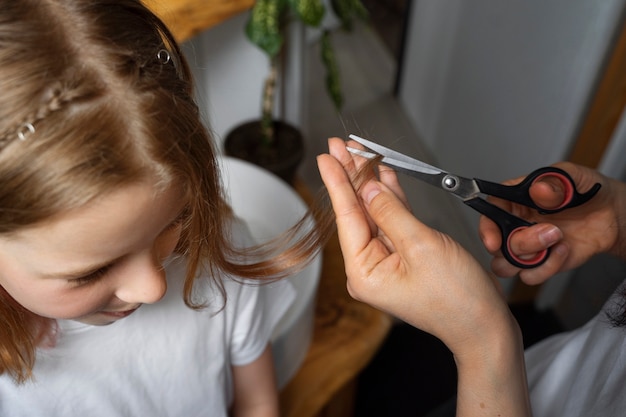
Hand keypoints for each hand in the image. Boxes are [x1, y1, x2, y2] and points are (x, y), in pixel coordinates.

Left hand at [317, 138, 511, 354]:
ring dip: (370, 182)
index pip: (347, 217)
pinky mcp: (406, 256)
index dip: (337, 182)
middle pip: (358, 212)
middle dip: (351, 176)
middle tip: (340, 145)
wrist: (484, 325)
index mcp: (364, 272)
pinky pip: (394, 220)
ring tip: (359, 152)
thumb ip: (392, 213)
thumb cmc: (457, 298)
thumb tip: (370, 188)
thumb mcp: (422, 247)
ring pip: (375, 212)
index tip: (327, 156)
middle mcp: (370, 267)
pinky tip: (384, 175)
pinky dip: (392, 197)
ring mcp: (388, 261)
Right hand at [479, 162, 625, 283]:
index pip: (488, 215)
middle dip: (521, 243)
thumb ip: (553, 182)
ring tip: (557, 240)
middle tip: (550, 231)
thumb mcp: (571, 176)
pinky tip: (564, 249)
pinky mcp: (541, 263)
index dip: (486, 229)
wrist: (611, 214)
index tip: (494, 240)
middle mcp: (514, 225)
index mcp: (513, 201)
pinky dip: (547, 267)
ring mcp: (527, 247)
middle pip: (496, 246)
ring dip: (530, 258)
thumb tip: (538, 189)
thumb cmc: (585, 190)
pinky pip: (530, 276)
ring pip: (506, 265)